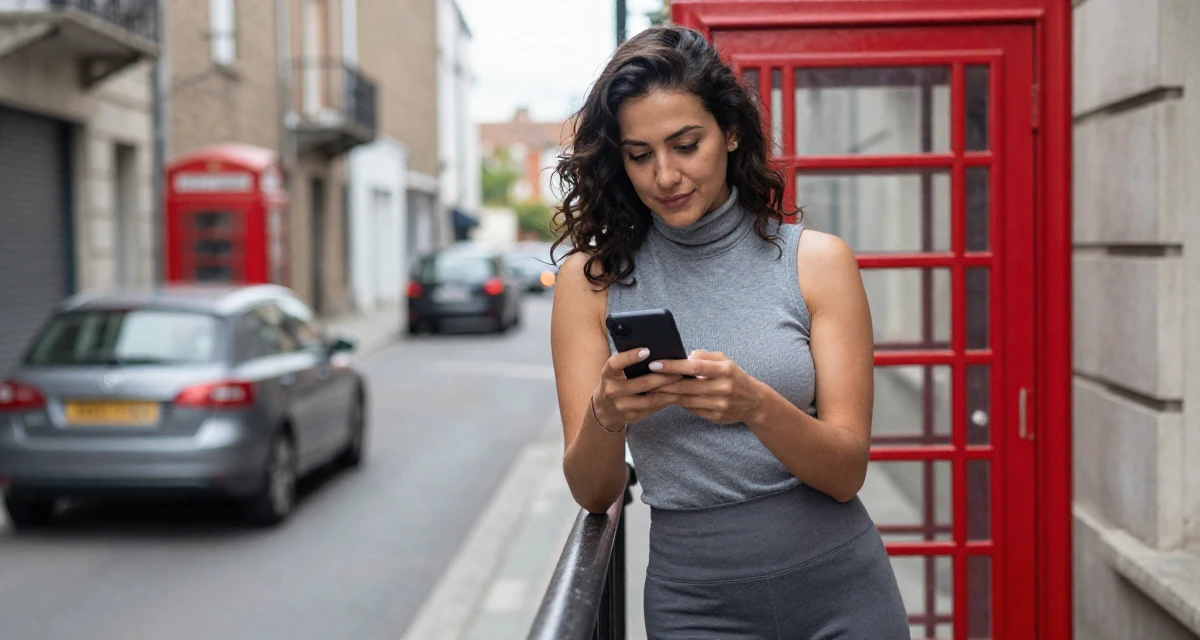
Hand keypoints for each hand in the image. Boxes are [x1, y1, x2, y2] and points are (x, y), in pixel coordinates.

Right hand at [592, 348, 683, 430]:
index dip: (630, 357)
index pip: (616, 363)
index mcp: (607, 374)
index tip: (647, 350)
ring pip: (651, 399)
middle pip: (641, 383)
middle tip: (679, 370)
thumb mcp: (614, 372)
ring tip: (682, 382)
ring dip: (669, 391)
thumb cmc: (615, 383)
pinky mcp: (631, 416)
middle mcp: (612, 390)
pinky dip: (666, 401)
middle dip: (662, 377)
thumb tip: (653, 351)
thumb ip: (627, 363)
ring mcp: (621, 406)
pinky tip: (676, 395)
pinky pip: (653, 409)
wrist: (604, 410)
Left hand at [650, 350, 767, 424]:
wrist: (754, 402)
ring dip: (667, 395)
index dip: (672, 366)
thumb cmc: (734, 376)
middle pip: (686, 386)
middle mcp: (723, 388)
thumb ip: (705, 356)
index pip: (694, 367)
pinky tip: (667, 399)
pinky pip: (692, 410)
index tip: (655, 364)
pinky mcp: (715, 417)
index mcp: (724, 370)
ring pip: (686, 400)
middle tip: (645, 379)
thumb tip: (685, 356)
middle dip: (663, 383)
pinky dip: (679, 404)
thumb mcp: (725, 361)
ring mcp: (719, 405)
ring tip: (651, 389)